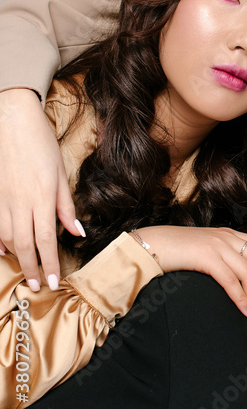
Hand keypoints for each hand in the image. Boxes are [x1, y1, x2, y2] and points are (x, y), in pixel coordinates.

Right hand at [0, 89, 82, 288]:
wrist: (12, 122)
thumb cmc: (41, 145)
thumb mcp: (61, 173)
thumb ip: (66, 206)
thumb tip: (76, 232)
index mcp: (42, 197)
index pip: (46, 239)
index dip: (49, 263)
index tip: (54, 281)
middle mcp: (20, 203)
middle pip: (25, 245)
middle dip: (32, 268)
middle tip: (39, 286)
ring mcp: (3, 200)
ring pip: (8, 238)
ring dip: (17, 257)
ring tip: (26, 270)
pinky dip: (0, 241)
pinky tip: (4, 251)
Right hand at [136, 226, 246, 321]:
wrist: (152, 245)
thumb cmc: (179, 253)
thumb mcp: (208, 251)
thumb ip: (226, 259)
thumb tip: (245, 280)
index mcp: (231, 235)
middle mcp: (228, 237)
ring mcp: (217, 245)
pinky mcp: (205, 256)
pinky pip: (230, 279)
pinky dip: (241, 297)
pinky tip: (246, 311)